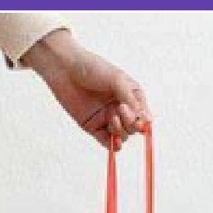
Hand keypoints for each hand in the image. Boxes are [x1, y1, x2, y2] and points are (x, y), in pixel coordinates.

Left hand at [22, 30, 150, 148]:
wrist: (63, 68)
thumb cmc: (91, 67)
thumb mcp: (117, 80)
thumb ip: (132, 100)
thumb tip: (148, 120)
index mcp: (130, 96)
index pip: (143, 115)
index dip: (143, 121)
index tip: (140, 120)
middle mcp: (120, 109)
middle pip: (133, 127)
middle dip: (130, 122)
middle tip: (121, 110)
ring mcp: (107, 118)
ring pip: (123, 135)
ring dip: (120, 130)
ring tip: (111, 117)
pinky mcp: (94, 127)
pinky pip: (107, 142)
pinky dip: (113, 145)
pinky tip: (115, 142)